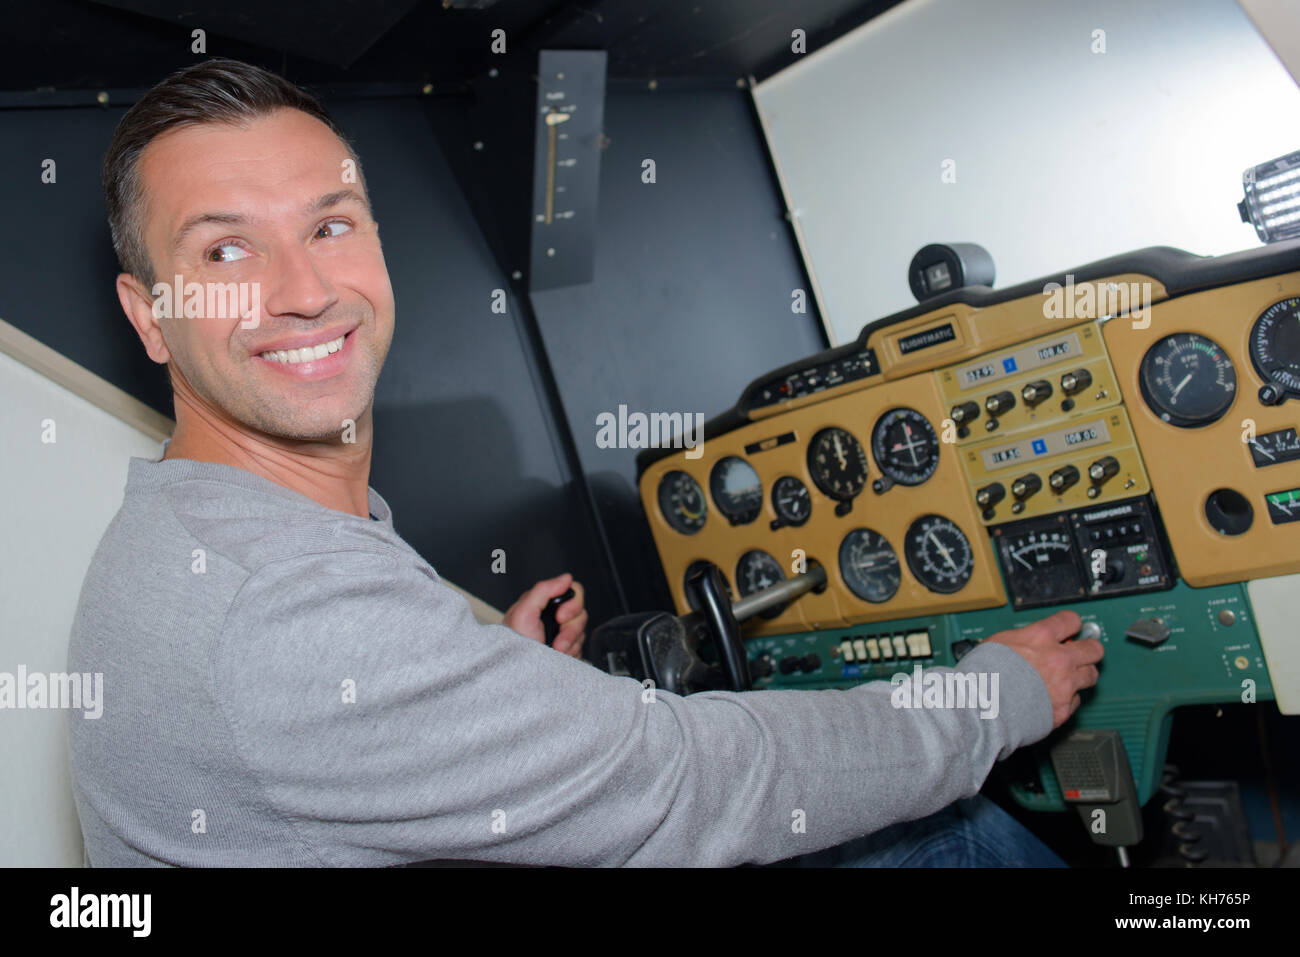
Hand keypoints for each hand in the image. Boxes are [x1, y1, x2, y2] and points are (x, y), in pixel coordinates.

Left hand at [503, 573, 587, 658]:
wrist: (517, 675)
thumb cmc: (514, 646)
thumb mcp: (523, 614)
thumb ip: (543, 590)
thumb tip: (565, 578)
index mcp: (544, 603)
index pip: (572, 592)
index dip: (572, 605)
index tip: (560, 618)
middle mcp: (553, 616)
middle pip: (580, 612)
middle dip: (570, 630)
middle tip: (558, 641)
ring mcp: (561, 633)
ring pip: (582, 631)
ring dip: (570, 644)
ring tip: (555, 651)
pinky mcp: (567, 648)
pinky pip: (581, 647)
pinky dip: (571, 653)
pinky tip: (558, 656)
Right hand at [985, 609, 1102, 728]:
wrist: (980, 707)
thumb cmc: (982, 675)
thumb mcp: (998, 642)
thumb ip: (1024, 639)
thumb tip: (1031, 641)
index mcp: (1040, 638)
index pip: (1070, 621)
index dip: (1070, 624)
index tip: (1069, 628)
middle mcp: (1058, 660)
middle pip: (1093, 649)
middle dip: (1088, 649)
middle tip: (1081, 652)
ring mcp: (1064, 686)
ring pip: (1091, 676)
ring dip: (1082, 674)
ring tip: (1069, 677)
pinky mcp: (1063, 709)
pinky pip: (1076, 701)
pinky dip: (1068, 699)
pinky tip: (1054, 698)